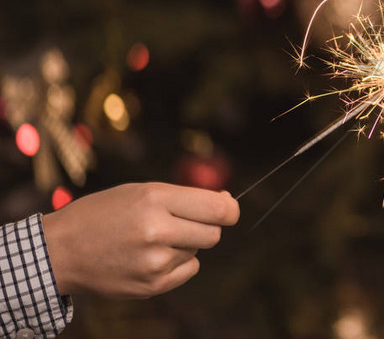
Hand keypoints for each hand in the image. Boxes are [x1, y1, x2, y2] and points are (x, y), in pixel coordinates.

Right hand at [41, 182, 239, 298]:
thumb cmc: (104, 214)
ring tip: (152, 239)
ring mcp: (154, 261)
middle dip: (206, 226)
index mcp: (155, 199)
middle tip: (182, 222)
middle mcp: (157, 230)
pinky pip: (188, 270)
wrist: (61, 251)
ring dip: (185, 243)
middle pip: (213, 232)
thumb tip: (227, 203)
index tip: (229, 207)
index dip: (230, 208)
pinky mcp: (152, 285)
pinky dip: (178, 262)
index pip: (218, 209)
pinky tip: (150, 256)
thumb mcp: (141, 191)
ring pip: (198, 250)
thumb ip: (184, 197)